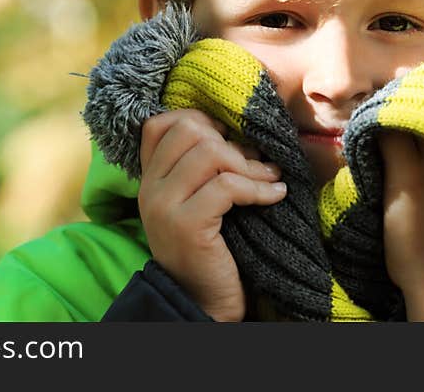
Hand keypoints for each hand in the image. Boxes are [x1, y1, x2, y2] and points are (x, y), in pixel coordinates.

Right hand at [138, 109, 285, 321]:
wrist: (202, 303)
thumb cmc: (209, 249)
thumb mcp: (198, 202)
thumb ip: (204, 169)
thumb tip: (243, 132)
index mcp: (149, 178)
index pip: (160, 123)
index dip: (199, 121)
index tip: (228, 140)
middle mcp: (150, 188)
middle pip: (189, 129)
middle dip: (229, 141)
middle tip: (253, 163)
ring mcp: (164, 205)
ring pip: (210, 152)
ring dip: (249, 164)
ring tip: (269, 178)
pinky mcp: (186, 224)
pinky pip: (227, 185)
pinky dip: (259, 187)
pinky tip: (274, 195)